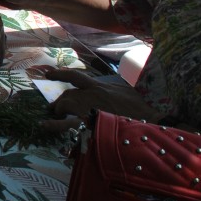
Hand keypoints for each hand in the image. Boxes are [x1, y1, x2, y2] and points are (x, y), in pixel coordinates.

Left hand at [33, 67, 158, 131]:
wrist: (154, 114)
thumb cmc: (144, 103)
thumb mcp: (125, 89)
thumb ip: (113, 88)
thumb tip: (112, 89)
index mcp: (100, 86)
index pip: (75, 77)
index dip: (60, 75)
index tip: (48, 75)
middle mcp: (92, 94)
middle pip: (68, 95)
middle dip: (61, 102)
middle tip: (57, 109)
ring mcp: (91, 107)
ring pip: (67, 105)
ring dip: (59, 110)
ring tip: (54, 118)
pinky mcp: (93, 123)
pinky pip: (69, 123)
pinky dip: (55, 124)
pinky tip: (45, 125)